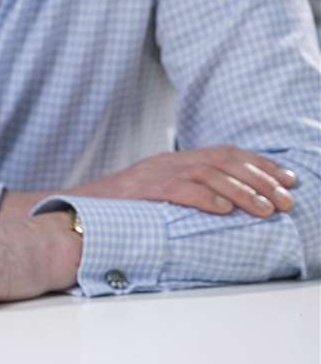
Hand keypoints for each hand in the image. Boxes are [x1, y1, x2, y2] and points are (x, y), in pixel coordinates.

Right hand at [9, 147, 298, 219]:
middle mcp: (169, 161)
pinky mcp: (142, 190)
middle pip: (225, 161)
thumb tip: (229, 205)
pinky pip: (179, 189)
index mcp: (175, 160)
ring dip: (243, 192)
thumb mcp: (158, 194)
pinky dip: (205, 198)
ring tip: (265, 209)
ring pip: (209, 174)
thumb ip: (187, 192)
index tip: (288, 178)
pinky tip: (225, 210)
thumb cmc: (120, 209)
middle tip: (286, 199)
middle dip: (261, 179)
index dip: (261, 164)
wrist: (74, 208)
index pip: (227, 153)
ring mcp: (155, 174)